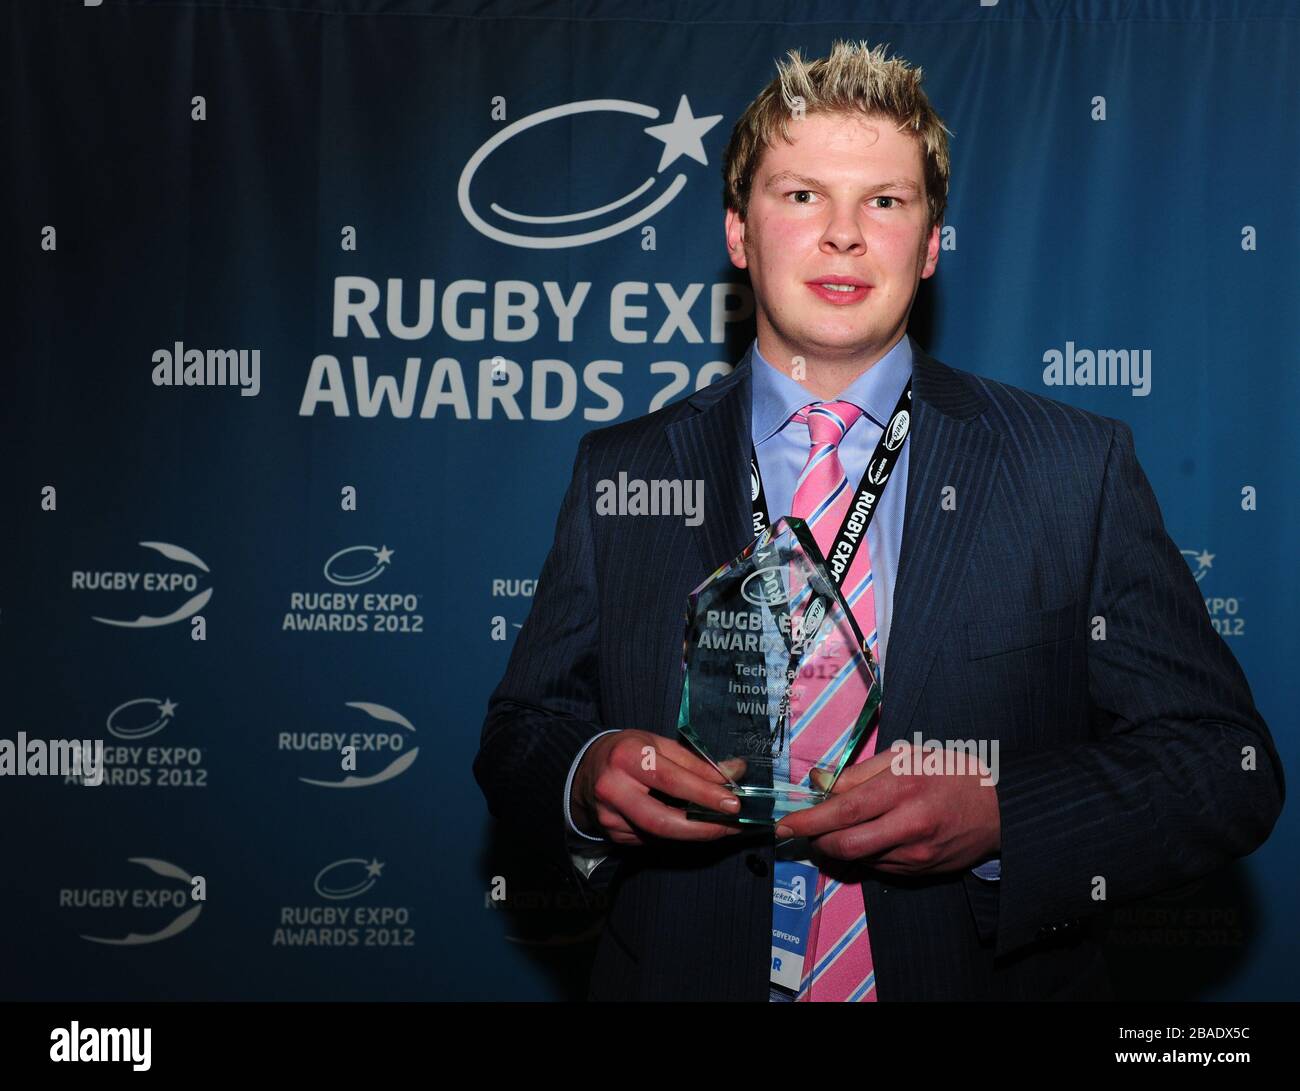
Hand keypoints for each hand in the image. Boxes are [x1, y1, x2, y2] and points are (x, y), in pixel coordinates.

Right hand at [571, 730, 744, 844]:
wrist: (585, 769)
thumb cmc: (627, 751)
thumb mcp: (658, 744)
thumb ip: (695, 761)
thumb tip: (735, 772)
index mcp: (627, 757)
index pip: (671, 780)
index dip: (704, 794)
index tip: (733, 802)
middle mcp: (613, 788)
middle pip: (662, 820)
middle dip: (702, 828)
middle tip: (732, 825)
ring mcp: (610, 816)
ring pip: (659, 835)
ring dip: (694, 834)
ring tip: (721, 827)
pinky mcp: (612, 834)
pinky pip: (651, 840)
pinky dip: (676, 835)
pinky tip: (691, 827)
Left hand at [774, 744, 1000, 874]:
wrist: (1000, 807)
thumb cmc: (950, 773)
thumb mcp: (905, 757)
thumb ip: (859, 773)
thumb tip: (820, 785)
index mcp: (902, 788)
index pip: (843, 810)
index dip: (808, 820)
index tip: (783, 825)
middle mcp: (908, 826)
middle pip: (845, 845)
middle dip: (816, 841)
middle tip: (803, 831)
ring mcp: (916, 854)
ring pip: (860, 858)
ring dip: (840, 846)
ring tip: (841, 827)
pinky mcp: (922, 872)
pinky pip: (880, 866)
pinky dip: (866, 853)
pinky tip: (873, 836)